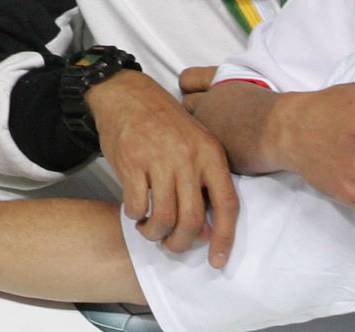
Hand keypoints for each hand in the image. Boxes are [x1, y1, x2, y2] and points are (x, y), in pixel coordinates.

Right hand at [85, 70, 240, 263]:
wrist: (126, 93)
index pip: (227, 204)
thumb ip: (204, 185)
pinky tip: (135, 210)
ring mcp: (158, 158)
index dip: (224, 239)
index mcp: (211, 153)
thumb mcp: (195, 145)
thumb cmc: (164, 123)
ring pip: (164, 217)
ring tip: (150, 229)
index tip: (217, 261)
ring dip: (155, 233)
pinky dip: (136, 216)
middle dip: (181, 242)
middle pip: (192, 219)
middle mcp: (188, 157)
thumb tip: (205, 232)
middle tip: (171, 245)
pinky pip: (138, 205)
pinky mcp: (131, 161)